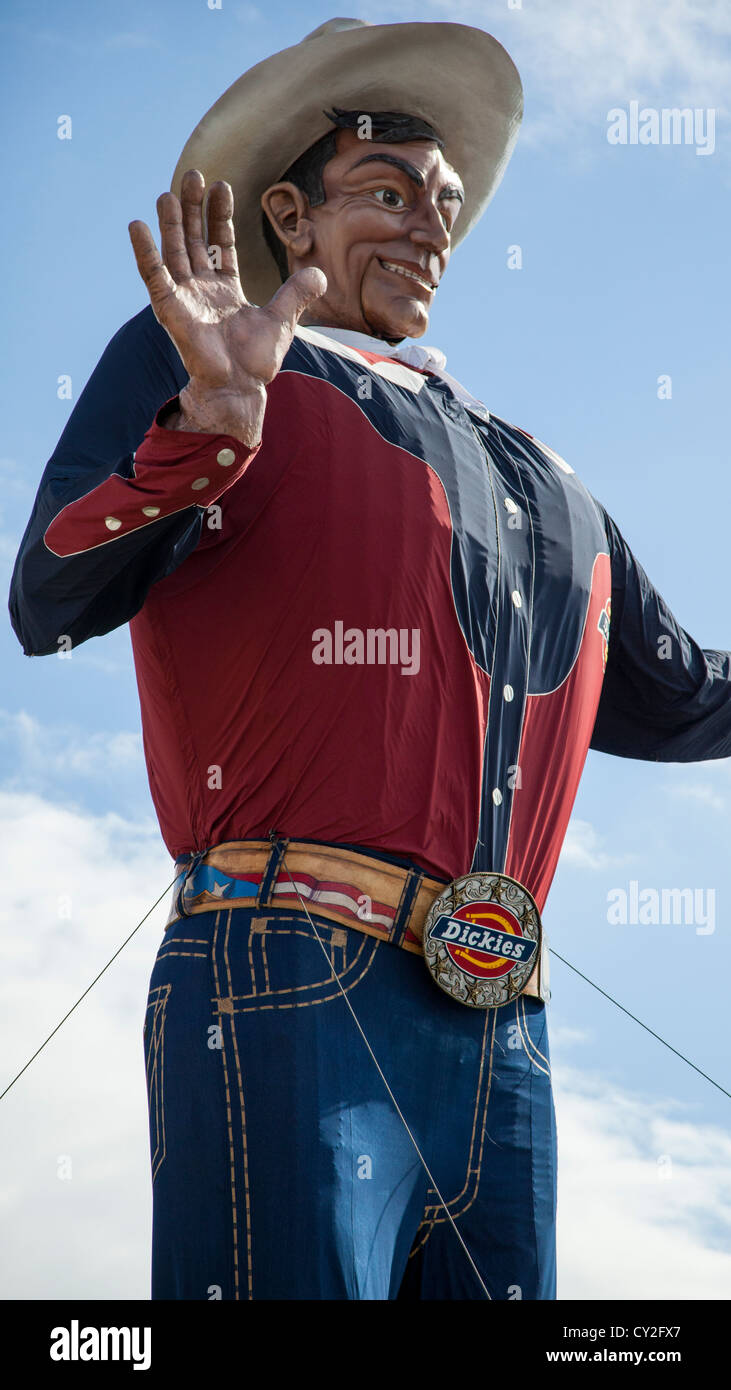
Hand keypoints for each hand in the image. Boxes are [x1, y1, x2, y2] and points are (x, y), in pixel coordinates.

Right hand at [128, 169, 325, 447]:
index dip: (220, 216)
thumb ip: (297, 293)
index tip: (222, 186)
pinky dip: (145, 253)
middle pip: (195, 241)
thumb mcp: (283, 319)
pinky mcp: (170, 310)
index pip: (221, 244)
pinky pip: (154, 277)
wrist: (240, 386)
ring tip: (167, 193)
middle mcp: (202, 290)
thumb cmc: (257, 361)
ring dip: (170, 223)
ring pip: (174, 252)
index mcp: (225, 289)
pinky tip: (138, 226)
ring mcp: (184, 298)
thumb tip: (320, 273)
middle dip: (194, 209)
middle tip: (193, 175)